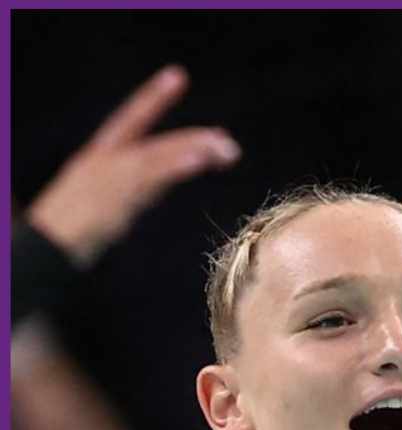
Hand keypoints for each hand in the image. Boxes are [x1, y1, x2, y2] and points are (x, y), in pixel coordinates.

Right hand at [24, 66, 238, 268]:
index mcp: (95, 158)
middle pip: (154, 142)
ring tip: (225, 149)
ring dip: (193, 151)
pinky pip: (150, 178)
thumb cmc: (66, 234)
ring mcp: (108, 176)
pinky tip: (200, 160)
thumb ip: (129, 190)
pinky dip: (175, 166)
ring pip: (158, 156)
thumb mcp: (98, 203)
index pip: (129, 119)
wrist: (44, 250)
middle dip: (191, 138)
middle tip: (226, 140)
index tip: (177, 75)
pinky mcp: (114, 196)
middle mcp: (102, 161)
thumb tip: (159, 182)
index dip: (152, 97)